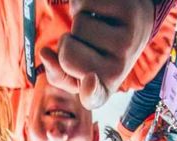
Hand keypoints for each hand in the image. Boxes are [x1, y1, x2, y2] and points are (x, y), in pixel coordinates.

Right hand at [39, 0, 154, 108]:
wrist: (133, 23)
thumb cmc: (98, 51)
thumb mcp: (76, 71)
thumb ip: (56, 73)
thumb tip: (44, 54)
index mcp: (103, 89)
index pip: (94, 96)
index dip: (90, 88)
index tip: (91, 79)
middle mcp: (119, 69)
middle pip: (67, 56)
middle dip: (65, 44)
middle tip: (81, 42)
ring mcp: (127, 40)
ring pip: (78, 26)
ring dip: (78, 22)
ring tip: (94, 26)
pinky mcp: (126, 11)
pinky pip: (83, 4)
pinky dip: (80, 4)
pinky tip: (96, 11)